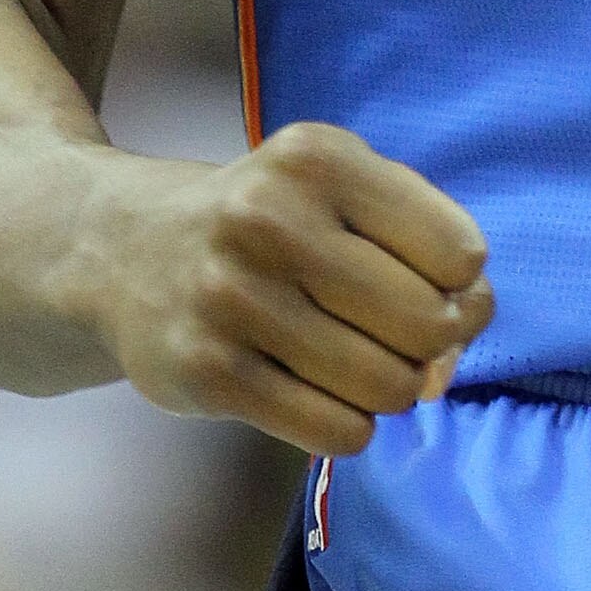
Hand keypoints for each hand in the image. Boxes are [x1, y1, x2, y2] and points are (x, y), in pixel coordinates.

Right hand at [80, 122, 494, 454]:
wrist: (126, 249)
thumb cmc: (271, 221)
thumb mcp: (342, 190)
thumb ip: (422, 252)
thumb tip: (449, 364)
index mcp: (319, 160)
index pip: (458, 253)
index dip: (464, 286)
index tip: (435, 289)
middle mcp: (270, 219)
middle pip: (426, 323)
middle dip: (435, 346)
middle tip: (405, 341)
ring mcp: (231, 298)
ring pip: (384, 384)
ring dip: (394, 389)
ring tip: (363, 365)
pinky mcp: (205, 373)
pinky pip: (333, 429)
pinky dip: (351, 426)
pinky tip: (326, 396)